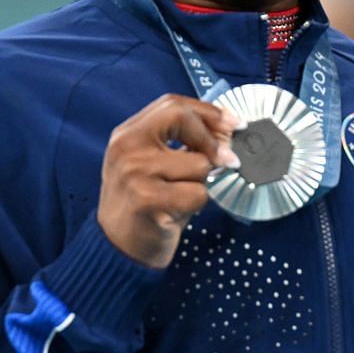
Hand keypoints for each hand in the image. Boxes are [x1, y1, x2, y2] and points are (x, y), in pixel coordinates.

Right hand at [98, 95, 240, 267]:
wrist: (118, 248)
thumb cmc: (148, 202)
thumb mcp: (156, 163)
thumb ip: (183, 141)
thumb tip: (229, 129)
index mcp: (127, 134)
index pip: (172, 104)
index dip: (209, 111)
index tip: (235, 123)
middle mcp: (126, 148)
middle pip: (181, 119)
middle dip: (212, 139)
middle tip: (229, 158)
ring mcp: (133, 172)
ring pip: (198, 163)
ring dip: (202, 182)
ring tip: (181, 195)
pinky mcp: (146, 200)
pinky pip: (197, 193)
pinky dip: (197, 204)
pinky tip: (177, 212)